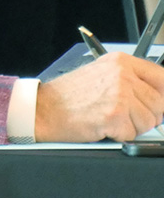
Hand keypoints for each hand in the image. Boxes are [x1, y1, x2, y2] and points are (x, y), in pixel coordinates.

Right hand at [35, 52, 163, 141]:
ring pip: (149, 121)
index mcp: (120, 62)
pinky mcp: (115, 115)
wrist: (45, 108)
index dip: (161, 95)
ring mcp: (119, 94)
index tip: (157, 104)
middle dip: (145, 115)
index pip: (161, 77)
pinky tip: (102, 125)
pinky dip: (119, 135)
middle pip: (159, 103)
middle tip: (123, 114)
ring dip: (131, 126)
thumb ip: (130, 81)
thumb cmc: (68, 95)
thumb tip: (158, 97)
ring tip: (108, 117)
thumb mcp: (101, 75)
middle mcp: (122, 74)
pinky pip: (133, 134)